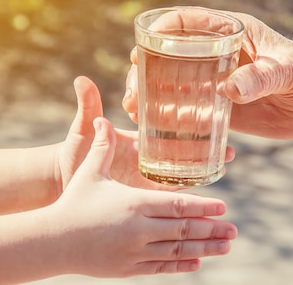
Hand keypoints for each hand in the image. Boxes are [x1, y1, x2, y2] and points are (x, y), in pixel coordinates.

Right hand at [51, 117, 237, 277]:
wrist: (51, 241)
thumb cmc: (73, 202)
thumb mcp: (90, 172)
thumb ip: (102, 147)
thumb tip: (103, 120)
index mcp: (135, 203)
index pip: (178, 205)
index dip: (204, 207)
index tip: (224, 208)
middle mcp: (139, 229)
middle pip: (184, 229)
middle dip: (212, 229)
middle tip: (234, 230)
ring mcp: (135, 251)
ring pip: (177, 251)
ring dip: (204, 249)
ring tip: (224, 247)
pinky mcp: (128, 268)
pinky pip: (161, 267)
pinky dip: (180, 265)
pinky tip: (196, 263)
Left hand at [56, 76, 234, 192]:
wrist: (61, 181)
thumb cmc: (74, 153)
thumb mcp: (83, 131)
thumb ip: (88, 107)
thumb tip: (82, 79)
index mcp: (140, 142)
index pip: (173, 135)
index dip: (196, 133)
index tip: (218, 129)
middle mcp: (148, 161)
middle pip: (183, 157)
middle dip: (207, 155)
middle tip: (230, 153)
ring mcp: (146, 182)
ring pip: (179, 182)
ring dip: (200, 182)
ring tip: (222, 175)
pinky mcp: (141, 201)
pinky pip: (165, 204)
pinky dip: (181, 206)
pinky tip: (199, 212)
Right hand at [123, 9, 292, 138]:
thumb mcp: (291, 71)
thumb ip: (262, 77)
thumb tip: (228, 90)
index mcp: (232, 31)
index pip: (188, 20)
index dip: (160, 29)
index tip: (142, 47)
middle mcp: (218, 53)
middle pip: (170, 53)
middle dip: (146, 68)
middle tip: (133, 90)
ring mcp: (217, 80)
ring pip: (173, 81)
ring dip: (151, 93)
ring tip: (134, 109)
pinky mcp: (222, 106)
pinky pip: (190, 108)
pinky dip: (171, 116)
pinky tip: (155, 128)